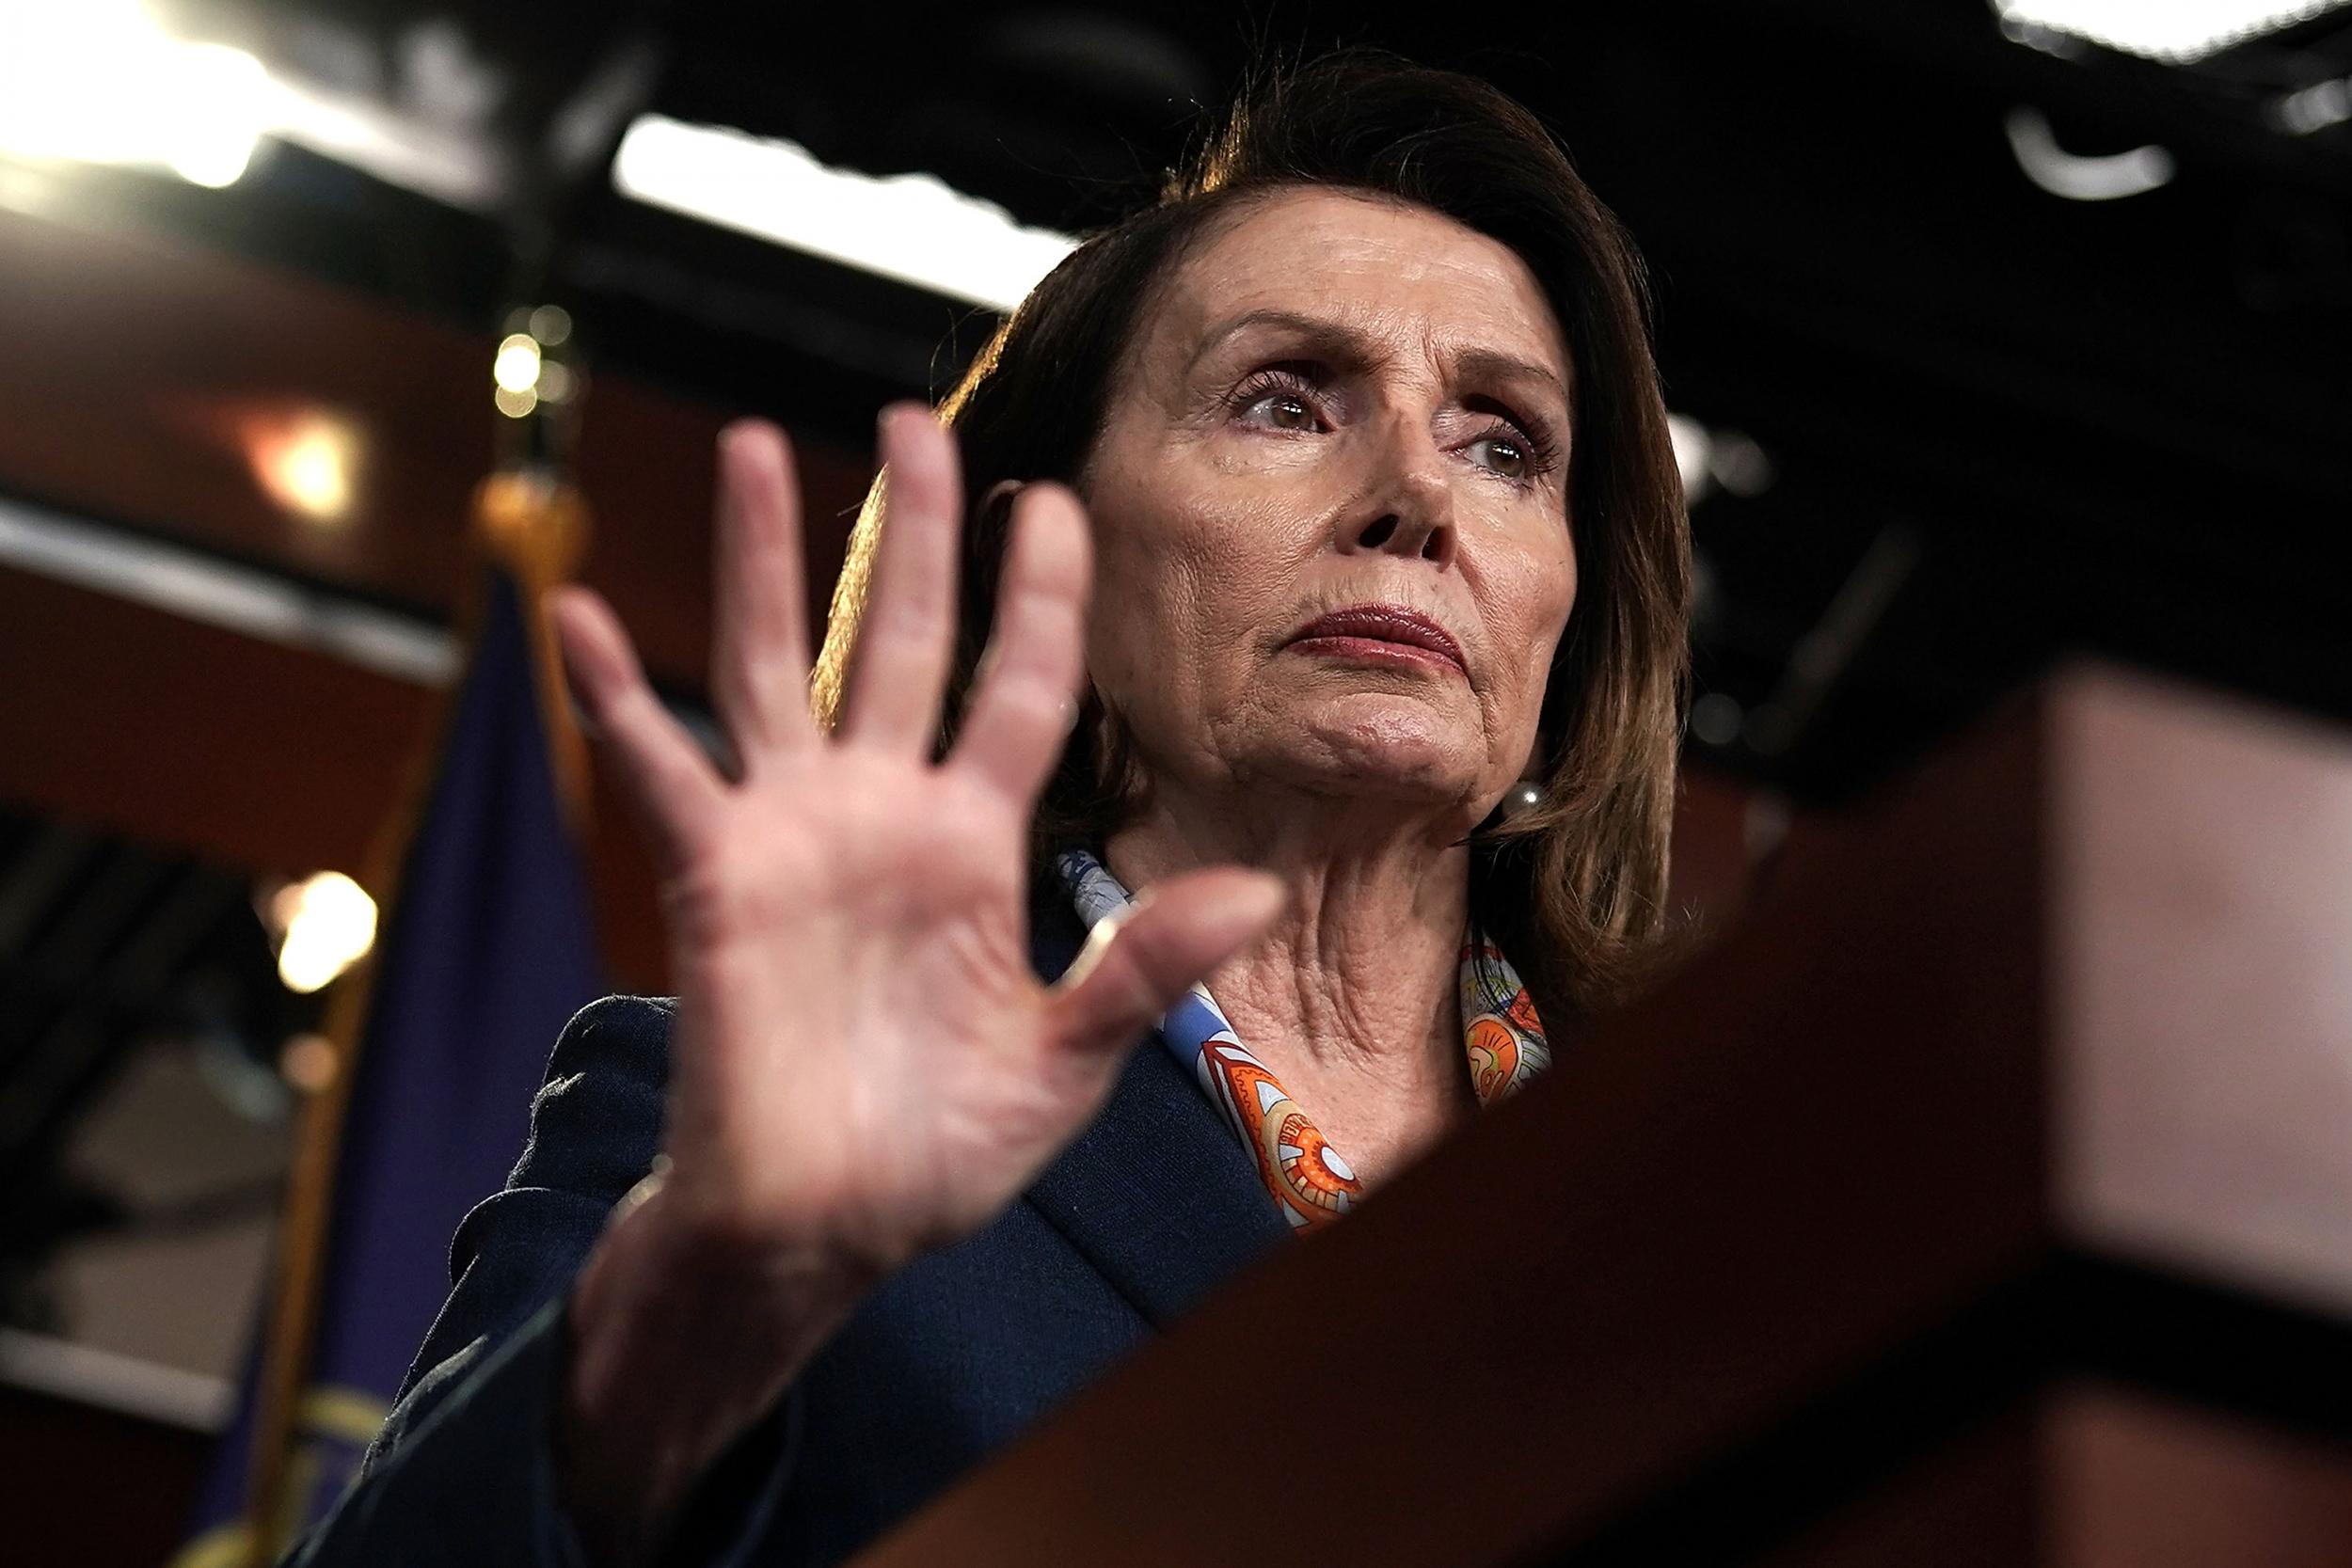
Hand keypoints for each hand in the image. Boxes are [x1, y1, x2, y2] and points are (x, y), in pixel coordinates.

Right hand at [550, 406, 1282, 1280]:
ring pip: (775, 665)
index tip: (1053, 498)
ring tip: (751, 445)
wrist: (824, 1229)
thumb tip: (1254, 891)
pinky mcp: (713, 879)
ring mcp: (793, 837)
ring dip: (759, 558)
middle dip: (912, 531)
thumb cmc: (940, 1151)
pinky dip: (615, 698)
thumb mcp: (1064, 1062)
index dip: (1037, 596)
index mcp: (976, 845)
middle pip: (900, 639)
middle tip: (911, 420)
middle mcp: (885, 815)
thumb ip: (1141, 968)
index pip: (1020, 689)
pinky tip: (576, 617)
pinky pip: (658, 771)